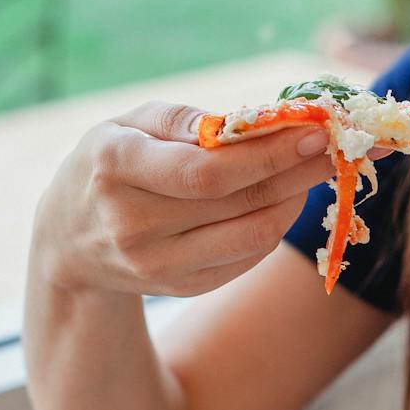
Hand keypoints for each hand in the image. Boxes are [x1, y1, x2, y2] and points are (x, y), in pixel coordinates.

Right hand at [32, 102, 338, 298]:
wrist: (69, 239)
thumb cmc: (110, 164)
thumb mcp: (128, 123)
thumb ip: (185, 121)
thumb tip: (255, 124)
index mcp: (115, 166)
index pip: (206, 171)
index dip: (268, 155)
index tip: (317, 132)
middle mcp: (131, 223)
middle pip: (238, 203)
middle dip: (299, 172)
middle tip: (340, 147)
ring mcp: (156, 265)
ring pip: (252, 236)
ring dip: (295, 201)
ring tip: (314, 170)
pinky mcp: (181, 288)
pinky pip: (246, 258)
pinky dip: (275, 226)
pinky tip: (286, 199)